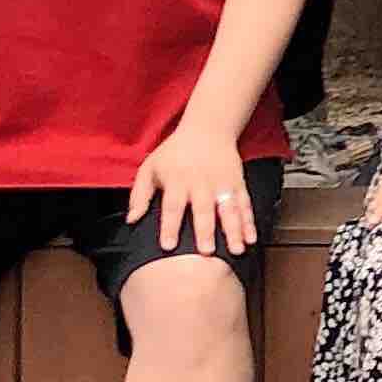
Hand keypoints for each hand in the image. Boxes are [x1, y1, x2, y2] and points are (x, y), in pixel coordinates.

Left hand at [126, 126, 260, 256]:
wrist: (208, 129)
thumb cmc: (174, 152)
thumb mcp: (150, 167)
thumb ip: (140, 195)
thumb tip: (131, 220)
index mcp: (177, 181)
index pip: (172, 206)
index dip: (170, 226)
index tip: (168, 245)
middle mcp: (201, 183)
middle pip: (204, 209)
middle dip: (206, 231)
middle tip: (207, 252)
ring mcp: (222, 184)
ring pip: (229, 209)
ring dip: (234, 230)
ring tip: (236, 250)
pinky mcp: (237, 184)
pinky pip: (245, 205)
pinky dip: (249, 222)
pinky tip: (250, 238)